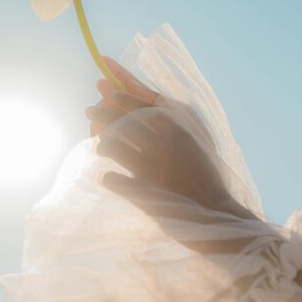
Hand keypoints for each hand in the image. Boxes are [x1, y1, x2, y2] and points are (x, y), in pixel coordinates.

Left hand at [85, 57, 253, 225]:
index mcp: (176, 129)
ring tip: (99, 147)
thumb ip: (178, 121)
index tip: (108, 91)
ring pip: (112, 147)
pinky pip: (111, 179)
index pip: (141, 104)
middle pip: (121, 121)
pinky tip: (105, 175)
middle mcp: (160, 144)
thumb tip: (157, 101)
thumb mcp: (199, 141)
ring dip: (102, 144)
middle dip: (101, 113)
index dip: (121, 95)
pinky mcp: (141, 191)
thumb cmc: (207, 175)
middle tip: (89, 110)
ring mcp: (149, 168)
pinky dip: (106, 177)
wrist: (212, 210)